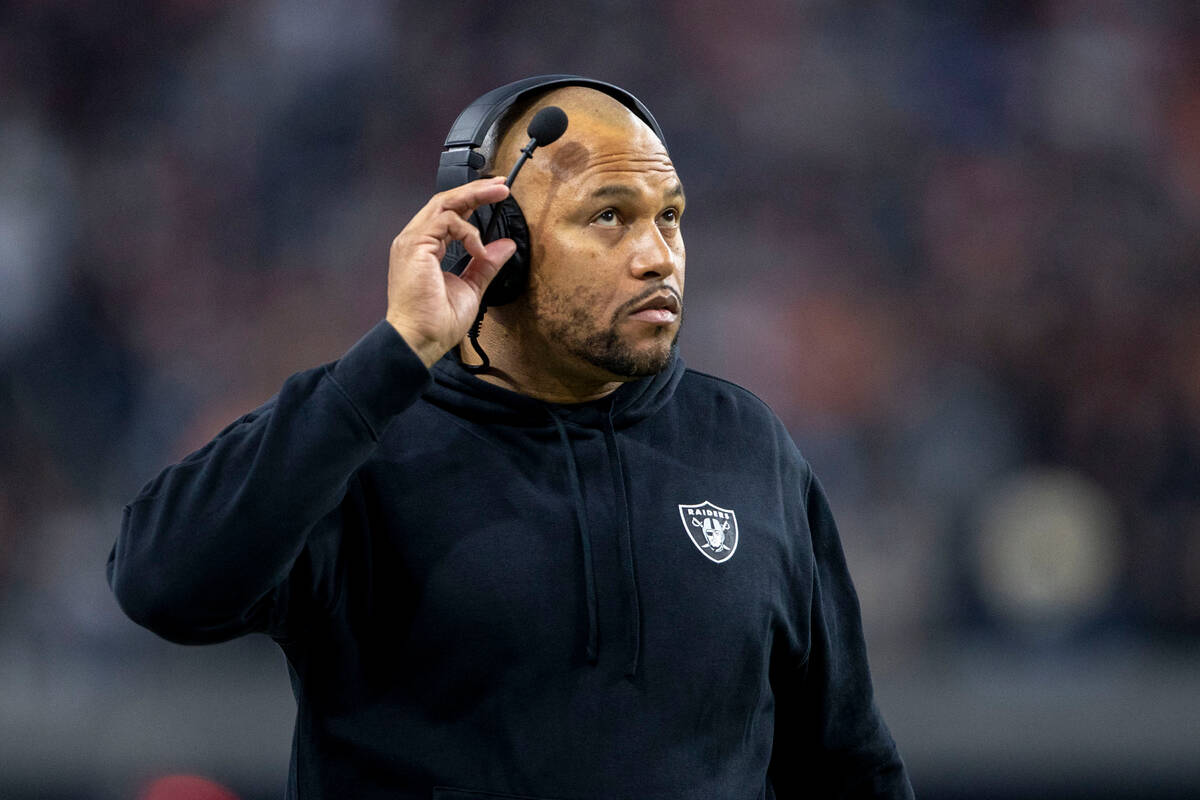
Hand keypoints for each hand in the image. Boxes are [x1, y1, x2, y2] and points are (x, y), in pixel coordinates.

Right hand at [385, 177, 516, 366]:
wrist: (421, 340)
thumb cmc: (437, 322)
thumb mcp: (471, 287)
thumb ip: (486, 265)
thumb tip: (505, 246)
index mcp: (424, 249)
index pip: (449, 215)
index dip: (472, 202)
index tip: (496, 196)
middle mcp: (415, 241)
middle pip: (445, 202)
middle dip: (475, 190)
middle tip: (501, 186)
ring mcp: (412, 242)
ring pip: (444, 203)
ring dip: (474, 196)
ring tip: (499, 195)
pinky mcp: (415, 245)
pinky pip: (445, 221)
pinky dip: (467, 231)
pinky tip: (478, 249)